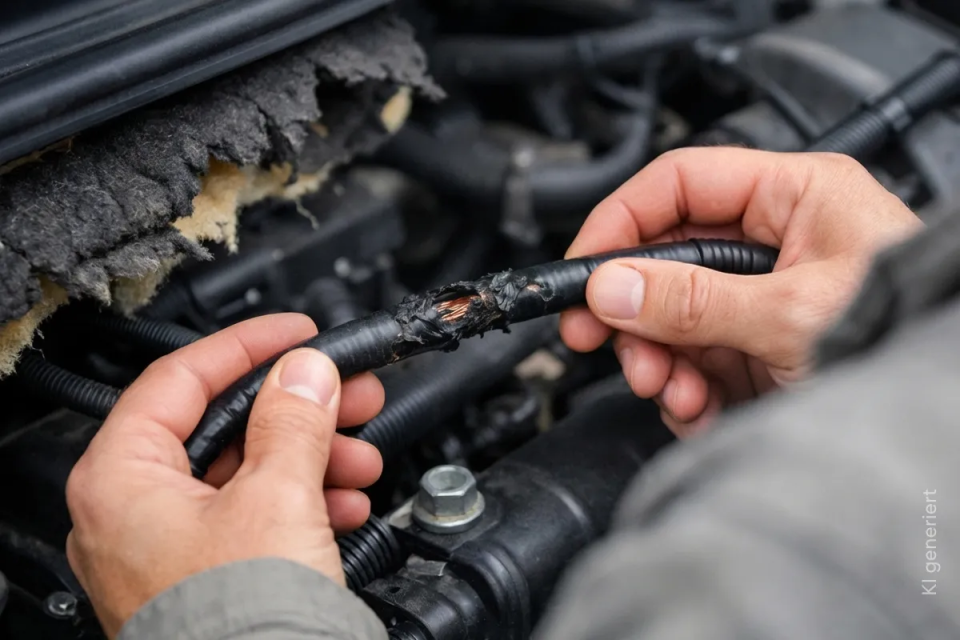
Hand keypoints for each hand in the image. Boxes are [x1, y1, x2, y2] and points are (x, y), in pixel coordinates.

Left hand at [65, 314, 384, 637]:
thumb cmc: (240, 626)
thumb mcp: (277, 498)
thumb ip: (292, 419)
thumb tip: (305, 371)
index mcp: (121, 481)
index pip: (181, 379)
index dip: (247, 346)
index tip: (297, 333)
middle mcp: (134, 513)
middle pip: (223, 427)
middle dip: (299, 408)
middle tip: (351, 390)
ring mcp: (171, 550)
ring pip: (247, 473)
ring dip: (313, 456)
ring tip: (362, 457)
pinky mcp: (209, 578)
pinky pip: (257, 517)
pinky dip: (305, 501)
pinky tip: (345, 502)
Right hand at [561, 148, 921, 436]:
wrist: (946, 427)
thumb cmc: (907, 338)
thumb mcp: (791, 316)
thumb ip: (694, 300)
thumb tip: (611, 288)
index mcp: (795, 196)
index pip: (680, 183)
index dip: (620, 221)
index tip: (582, 270)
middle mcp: (774, 243)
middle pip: (665, 260)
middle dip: (634, 311)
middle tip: (600, 340)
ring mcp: (761, 301)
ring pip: (671, 319)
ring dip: (656, 360)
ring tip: (669, 391)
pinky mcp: (756, 351)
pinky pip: (693, 363)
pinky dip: (682, 391)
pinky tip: (697, 409)